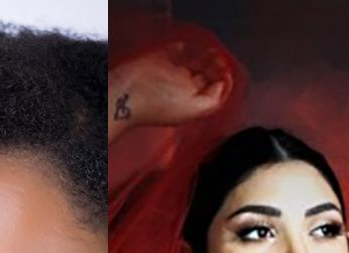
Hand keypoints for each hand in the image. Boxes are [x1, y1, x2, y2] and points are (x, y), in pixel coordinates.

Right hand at [110, 40, 231, 129]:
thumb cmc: (152, 106)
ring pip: (191, 64)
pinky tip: (185, 48)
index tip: (224, 73)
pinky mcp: (157, 61)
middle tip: (218, 59)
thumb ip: (211, 100)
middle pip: (204, 77)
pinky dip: (181, 48)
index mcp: (189, 101)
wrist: (124, 94)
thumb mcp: (192, 109)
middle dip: (214, 68)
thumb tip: (220, 86)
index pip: (211, 91)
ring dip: (203, 57)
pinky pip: (173, 52)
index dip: (222, 81)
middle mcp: (180, 89)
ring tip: (211, 52)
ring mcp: (168, 74)